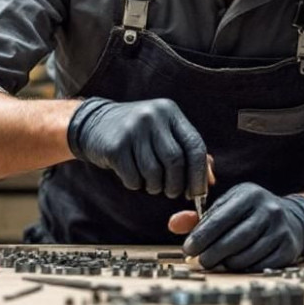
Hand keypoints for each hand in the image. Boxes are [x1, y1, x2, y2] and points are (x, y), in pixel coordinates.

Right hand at [67, 97, 208, 198]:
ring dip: (155, 187)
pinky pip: (134, 178)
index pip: (195, 145)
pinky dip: (136, 185)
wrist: (94, 124)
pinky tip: (133, 177)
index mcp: (170, 112)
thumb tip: (209, 181)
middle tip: (171, 192)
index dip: (200, 173)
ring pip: (154, 172)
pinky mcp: (115, 145)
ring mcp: (133, 129)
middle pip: (176, 161)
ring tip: (151, 183)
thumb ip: (189, 153)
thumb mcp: (164, 134)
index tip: (198, 192)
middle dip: (176, 185)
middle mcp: (153, 116)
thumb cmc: (137, 134)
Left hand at [173, 183, 303, 272]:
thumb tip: (172, 225)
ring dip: (227, 263)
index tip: (187, 250)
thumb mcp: (227, 208)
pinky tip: (237, 265)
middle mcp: (268, 209)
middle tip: (199, 262)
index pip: (220, 218)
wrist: (291, 219)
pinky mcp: (288, 248)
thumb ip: (199, 217)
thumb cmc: (248, 214)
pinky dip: (244, 268)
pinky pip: (259, 265)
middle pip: (233, 239)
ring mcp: (281, 229)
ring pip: (246, 255)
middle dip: (212, 254)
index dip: (201, 236)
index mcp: (249, 194)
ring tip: (218, 262)